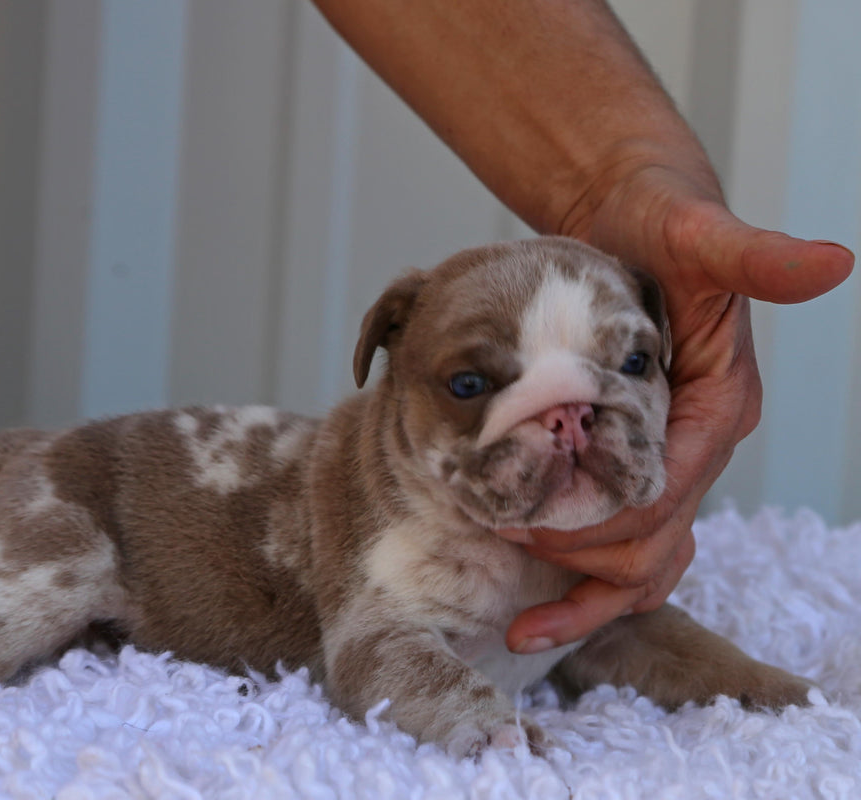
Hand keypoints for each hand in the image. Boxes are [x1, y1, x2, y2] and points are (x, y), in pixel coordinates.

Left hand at [503, 161, 853, 653]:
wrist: (628, 218)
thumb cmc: (658, 225)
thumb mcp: (695, 233)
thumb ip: (751, 256)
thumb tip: (832, 261)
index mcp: (718, 408)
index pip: (670, 491)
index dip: (604, 517)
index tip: (533, 518)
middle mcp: (697, 448)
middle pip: (654, 541)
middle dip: (583, 553)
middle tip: (509, 535)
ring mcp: (667, 466)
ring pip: (645, 564)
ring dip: (587, 598)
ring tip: (524, 622)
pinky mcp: (634, 470)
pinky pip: (622, 548)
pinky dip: (583, 584)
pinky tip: (536, 606)